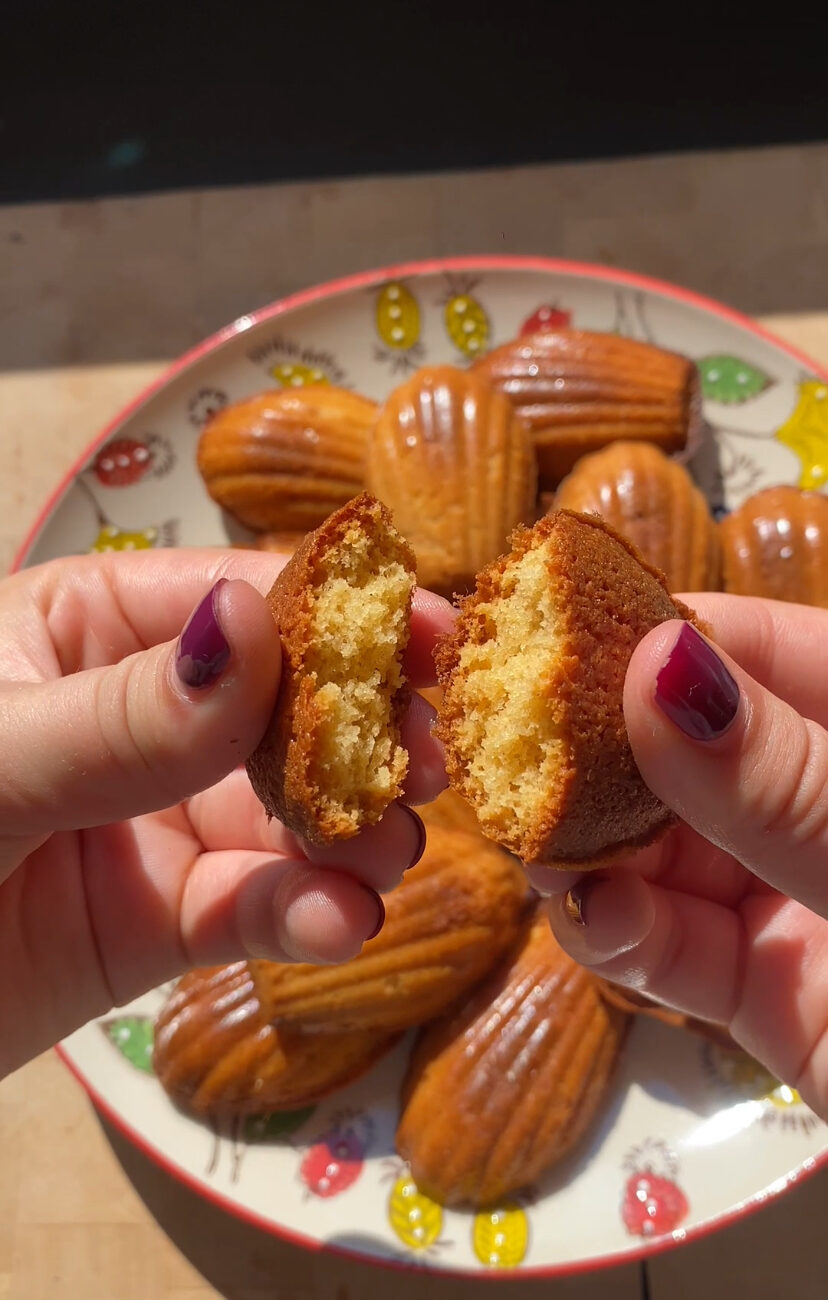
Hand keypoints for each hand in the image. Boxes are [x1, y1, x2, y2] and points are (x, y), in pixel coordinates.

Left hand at [0, 549, 450, 1077]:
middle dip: (363, 729)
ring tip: (389, 853)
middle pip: (283, 705)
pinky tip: (339, 923)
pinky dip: (304, 914)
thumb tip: (258, 627)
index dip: (338, 616)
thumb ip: (124, 714)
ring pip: (283, 813)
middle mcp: (136, 713)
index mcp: (82, 629)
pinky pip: (252, 906)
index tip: (434, 637)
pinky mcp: (161, 919)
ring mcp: (155, 818)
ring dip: (350, 832)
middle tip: (438, 759)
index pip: (232, 600)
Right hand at [535, 594, 827, 1120]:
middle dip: (607, 758)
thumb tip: (662, 663)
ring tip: (546, 856)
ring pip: (670, 851)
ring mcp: (800, 895)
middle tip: (516, 759)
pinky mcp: (769, 992)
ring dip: (599, 854)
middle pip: (698, 751)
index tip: (551, 641)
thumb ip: (789, 782)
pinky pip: (675, 948)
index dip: (662, 635)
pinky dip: (624, 936)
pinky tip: (594, 924)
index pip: (769, 648)